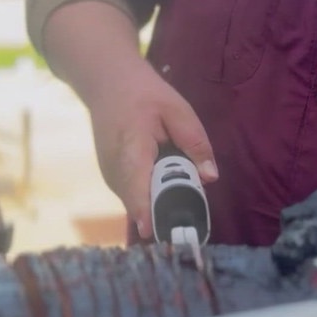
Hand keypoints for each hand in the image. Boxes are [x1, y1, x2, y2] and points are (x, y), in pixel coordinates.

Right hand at [83, 61, 217, 238]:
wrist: (106, 83)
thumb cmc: (143, 93)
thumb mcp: (177, 110)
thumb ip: (195, 142)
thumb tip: (210, 177)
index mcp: (132, 150)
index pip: (138, 190)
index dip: (149, 214)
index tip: (159, 233)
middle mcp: (115, 171)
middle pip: (142, 204)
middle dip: (168, 208)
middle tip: (192, 206)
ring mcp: (110, 177)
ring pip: (139, 203)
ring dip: (160, 200)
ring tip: (179, 182)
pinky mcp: (112, 179)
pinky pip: (135, 195)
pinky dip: (151, 193)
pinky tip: (163, 176)